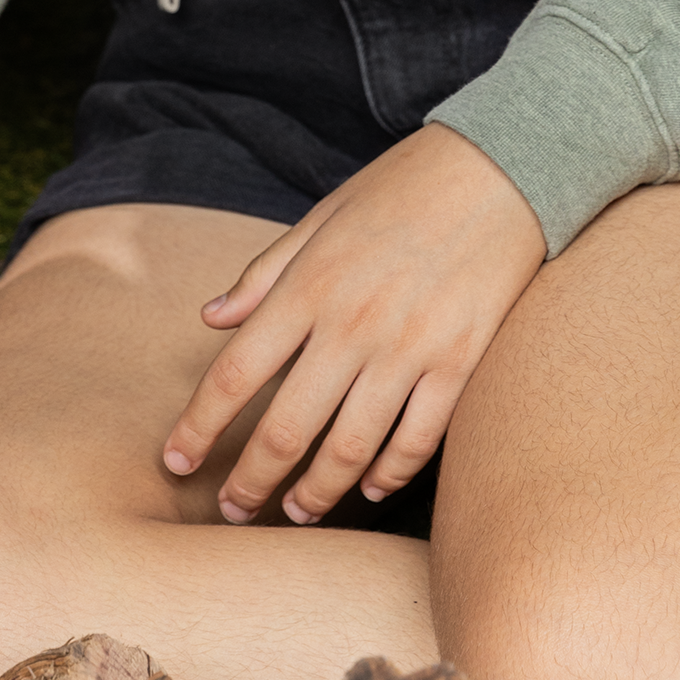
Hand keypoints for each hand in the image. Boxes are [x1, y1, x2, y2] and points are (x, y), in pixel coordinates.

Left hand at [161, 125, 546, 524]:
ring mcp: (410, 349)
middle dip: (251, 480)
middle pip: (286, 428)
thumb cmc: (402, 188)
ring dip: (317, 492)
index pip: (235, 373)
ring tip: (296, 511)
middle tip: (232, 508)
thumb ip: (265, 274)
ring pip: (351, 449)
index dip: (198, 426)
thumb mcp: (321, 217)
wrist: (502, 168)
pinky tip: (372, 488)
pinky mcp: (461, 364)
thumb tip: (211, 318)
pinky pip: (418, 440)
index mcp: (308, 285)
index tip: (176, 461)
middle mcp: (352, 324)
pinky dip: (391, 474)